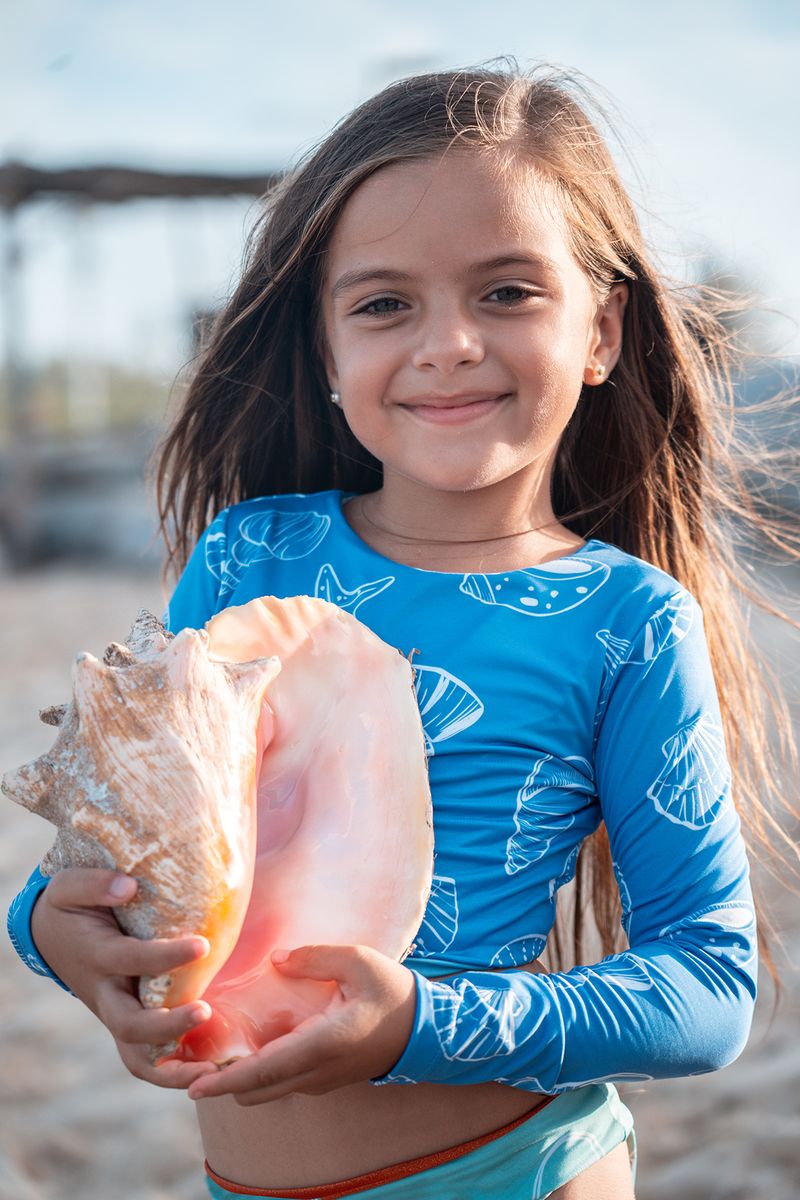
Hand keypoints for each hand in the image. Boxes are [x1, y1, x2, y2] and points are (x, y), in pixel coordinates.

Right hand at [30, 867, 217, 1088]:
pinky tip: (209, 1072)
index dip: (167, 957)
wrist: (52, 937)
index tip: (202, 944)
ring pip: (137, 1057)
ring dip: (171, 1071)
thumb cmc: (71, 908)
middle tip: (204, 1010)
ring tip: (212, 1071)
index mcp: (97, 957)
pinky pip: (146, 1059)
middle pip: (130, 1025)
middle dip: (167, 1024)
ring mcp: (116, 1014)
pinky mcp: (128, 1023)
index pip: (132, 960)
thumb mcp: (70, 886)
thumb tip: (129, 886)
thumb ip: (95, 883)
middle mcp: (106, 994)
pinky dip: (172, 1073)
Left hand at [187, 944, 416, 1105]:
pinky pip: (279, 1083)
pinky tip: (244, 1047)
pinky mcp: (321, 1080)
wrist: (423, 1030)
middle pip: (254, 1090)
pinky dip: (256, 1073)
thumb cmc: (392, 992)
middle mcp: (315, 1070)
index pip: (264, 1071)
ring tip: (207, 1052)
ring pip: (265, 1090)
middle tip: (185, 1060)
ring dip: (236, 1078)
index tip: (192, 1085)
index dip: (225, 1080)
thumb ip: (317, 957)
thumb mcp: (360, 961)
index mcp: (323, 1043)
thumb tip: (278, 958)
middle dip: (219, 1082)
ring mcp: (318, 1081)